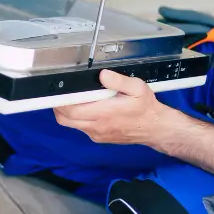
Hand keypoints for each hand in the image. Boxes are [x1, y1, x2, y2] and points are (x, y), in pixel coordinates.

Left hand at [53, 69, 173, 145]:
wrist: (155, 129)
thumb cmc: (146, 108)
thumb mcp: (137, 88)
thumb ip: (119, 81)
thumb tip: (103, 75)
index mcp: (104, 113)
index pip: (72, 110)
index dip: (61, 101)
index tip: (57, 91)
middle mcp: (97, 126)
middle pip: (65, 119)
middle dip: (59, 106)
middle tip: (61, 92)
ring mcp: (96, 134)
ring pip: (71, 124)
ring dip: (67, 112)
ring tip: (73, 98)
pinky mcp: (99, 137)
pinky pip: (81, 128)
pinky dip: (77, 118)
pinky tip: (86, 108)